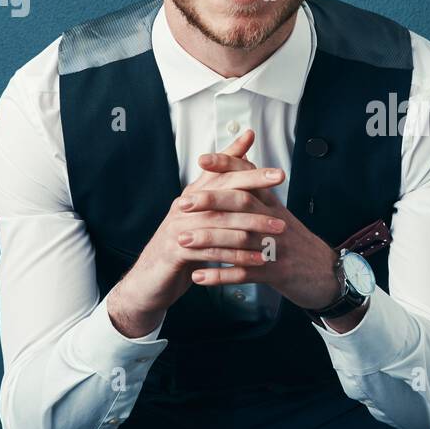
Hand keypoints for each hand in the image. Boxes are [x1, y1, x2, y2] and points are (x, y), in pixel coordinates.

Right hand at [106, 129, 286, 336]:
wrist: (150, 280)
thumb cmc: (182, 246)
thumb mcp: (200, 218)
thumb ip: (219, 194)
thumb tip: (240, 163)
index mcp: (192, 196)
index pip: (218, 171)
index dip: (239, 157)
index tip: (263, 148)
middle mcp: (184, 206)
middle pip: (221, 188)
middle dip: (252, 181)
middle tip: (280, 179)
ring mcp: (178, 228)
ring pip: (220, 221)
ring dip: (253, 224)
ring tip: (278, 228)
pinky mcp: (176, 252)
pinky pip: (212, 251)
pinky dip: (237, 256)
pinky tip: (258, 259)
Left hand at [188, 139, 344, 312]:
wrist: (328, 273)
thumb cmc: (297, 243)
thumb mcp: (280, 213)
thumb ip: (259, 191)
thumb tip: (241, 162)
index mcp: (274, 205)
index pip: (251, 177)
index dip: (228, 166)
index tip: (202, 159)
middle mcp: (275, 221)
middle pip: (244, 202)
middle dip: (212, 200)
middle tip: (183, 202)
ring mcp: (276, 247)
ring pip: (240, 238)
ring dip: (209, 239)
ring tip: (182, 239)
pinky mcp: (275, 273)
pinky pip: (245, 273)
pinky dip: (220, 275)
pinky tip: (198, 276)